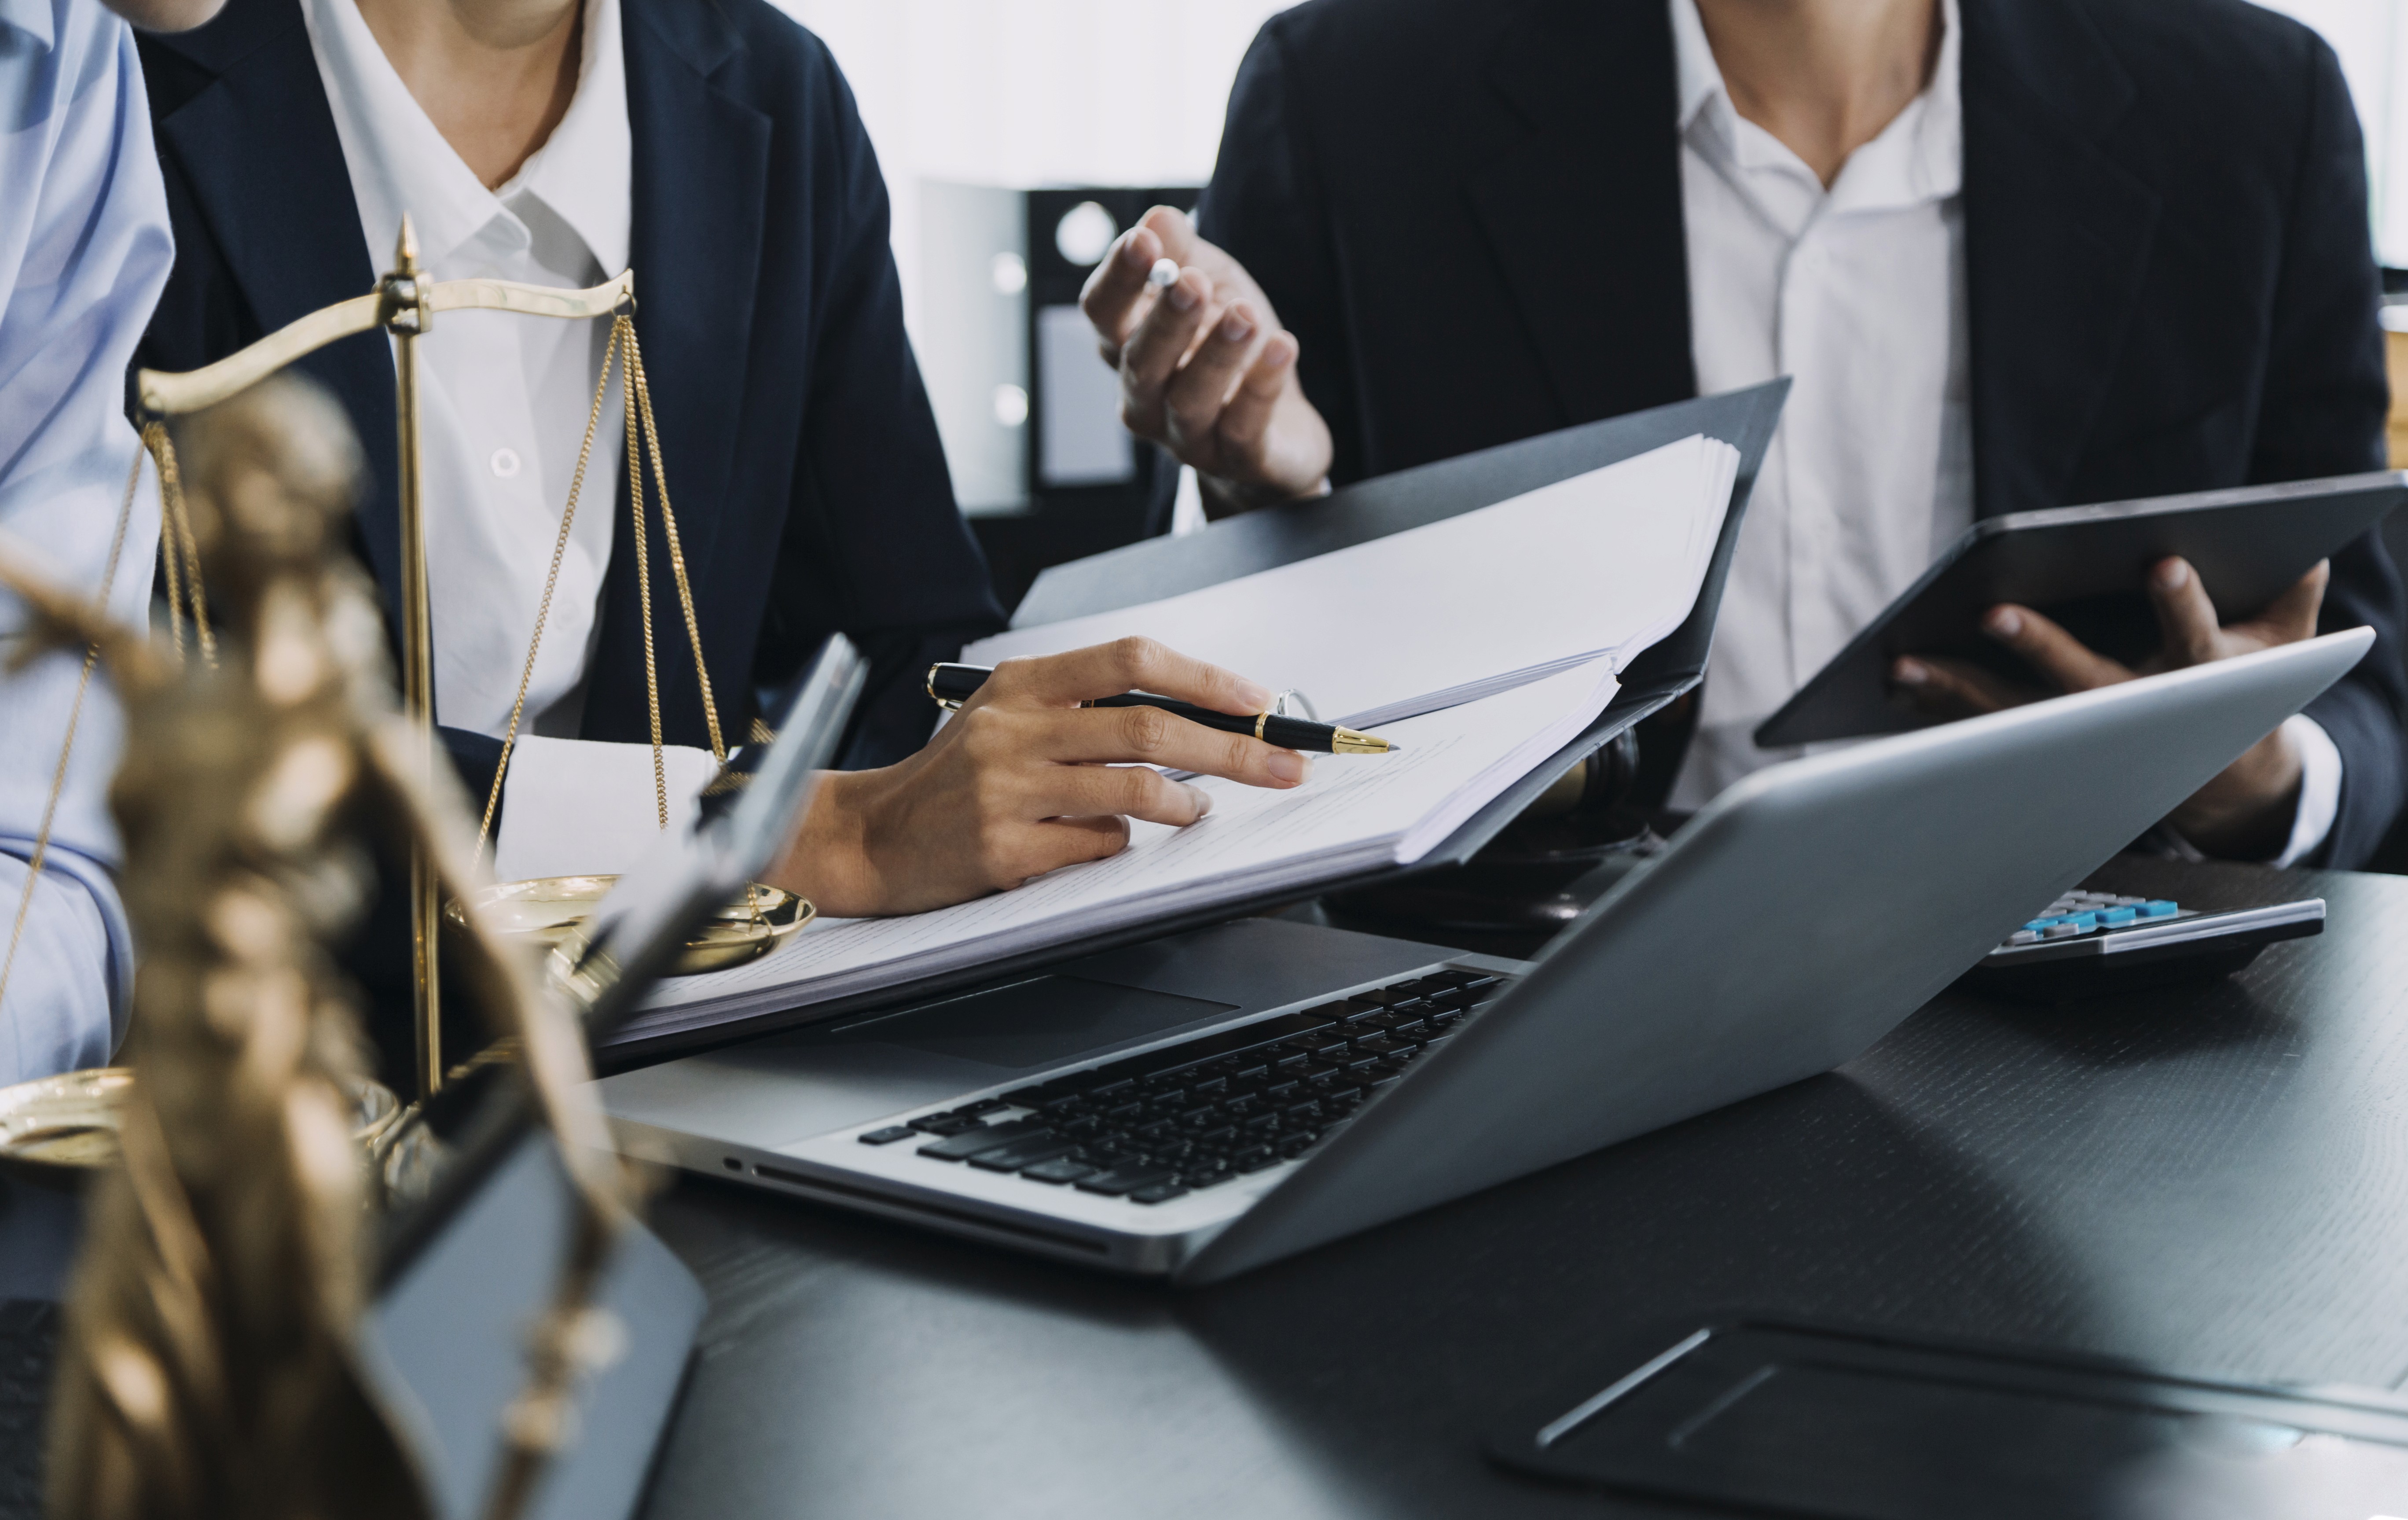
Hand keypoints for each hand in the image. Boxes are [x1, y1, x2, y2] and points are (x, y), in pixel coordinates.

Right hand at [764, 638, 1309, 916]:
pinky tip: (1104, 841)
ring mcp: (1009, 790)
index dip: (1205, 677)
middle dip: (1232, 749)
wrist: (872, 835)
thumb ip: (1084, 707)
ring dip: (1184, 805)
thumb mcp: (1008, 715)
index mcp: (1023, 683)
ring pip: (1134, 791)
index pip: (1131, 659)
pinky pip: (1097, 844)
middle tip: (1282, 765)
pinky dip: (1118, 844)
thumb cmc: (954, 775)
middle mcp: (1015, 728)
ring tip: (1195, 811)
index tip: (1258, 702)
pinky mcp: (1004, 848)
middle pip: (1150, 727)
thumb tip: (1193, 715)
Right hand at [1079, 206, 1332, 512]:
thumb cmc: (1231, 346)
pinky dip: (1260, 386)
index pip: (1103, 314)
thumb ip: (1182, 252)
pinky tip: (1282, 347)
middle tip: (1192, 284)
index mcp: (1128, 347)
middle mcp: (1145, 398)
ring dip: (1216, 354)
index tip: (1142, 241)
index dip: (1118, 279)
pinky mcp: (1238, 461)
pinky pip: (1244, 428)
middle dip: (1165, 322)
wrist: (1281, 429)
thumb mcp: (1212, 284)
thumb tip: (1157, 219)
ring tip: (1245, 315)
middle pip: (1140, 363)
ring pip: (1190, 400)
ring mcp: (1188, 437)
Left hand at [1891, 558, 2328, 858]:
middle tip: (1995, 611)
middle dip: (2038, 645)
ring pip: (2017, 717)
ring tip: (1903, 666)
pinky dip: (1942, 717)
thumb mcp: (2285, 647)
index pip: (2195, 633)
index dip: (2182, 601)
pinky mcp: (2050, 753)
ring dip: (1957, 693)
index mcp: (2199, 675)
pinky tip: (1899, 695)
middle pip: (2084, 680)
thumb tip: (2311, 553)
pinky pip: (1988, 736)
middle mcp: (2137, 709)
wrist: (2227, 780)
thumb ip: (2294, 599)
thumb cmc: (2245, 689)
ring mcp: (2088, 737)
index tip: (2164, 562)